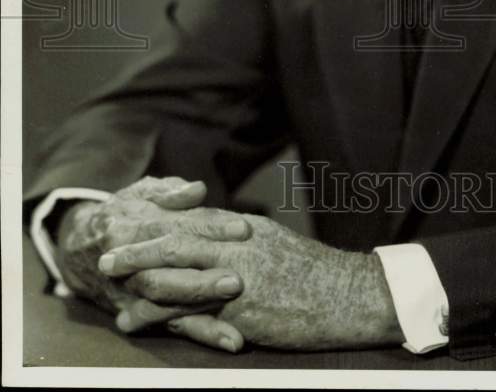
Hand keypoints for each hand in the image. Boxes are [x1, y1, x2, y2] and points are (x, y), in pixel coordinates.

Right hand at [54, 175, 250, 350]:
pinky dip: (200, 333)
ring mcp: (132, 292)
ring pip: (166, 303)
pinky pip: (171, 326)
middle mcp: (130, 263)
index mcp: (131, 226)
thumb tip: (198, 190)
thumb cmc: (122, 213)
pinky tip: (230, 340)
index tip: (243, 229)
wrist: (78, 247)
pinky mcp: (139, 314)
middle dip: (203, 277)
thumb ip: (169, 191)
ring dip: (202, 309)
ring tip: (237, 311)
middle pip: (168, 270)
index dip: (210, 227)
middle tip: (238, 280)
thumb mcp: (139, 193)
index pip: (175, 227)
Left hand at [98, 213, 403, 350]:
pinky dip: (153, 310)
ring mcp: (235, 271)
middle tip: (104, 245)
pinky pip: (185, 304)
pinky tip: (131, 320)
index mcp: (246, 230)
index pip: (193, 218)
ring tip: (106, 276)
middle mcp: (236, 244)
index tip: (133, 220)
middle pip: (176, 234)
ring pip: (173, 264)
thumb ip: (250, 246)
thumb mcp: (280, 251)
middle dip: (137, 239)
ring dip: (135, 270)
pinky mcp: (237, 303)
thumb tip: (229, 245)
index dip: (159, 220)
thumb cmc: (319, 277)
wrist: (348, 296)